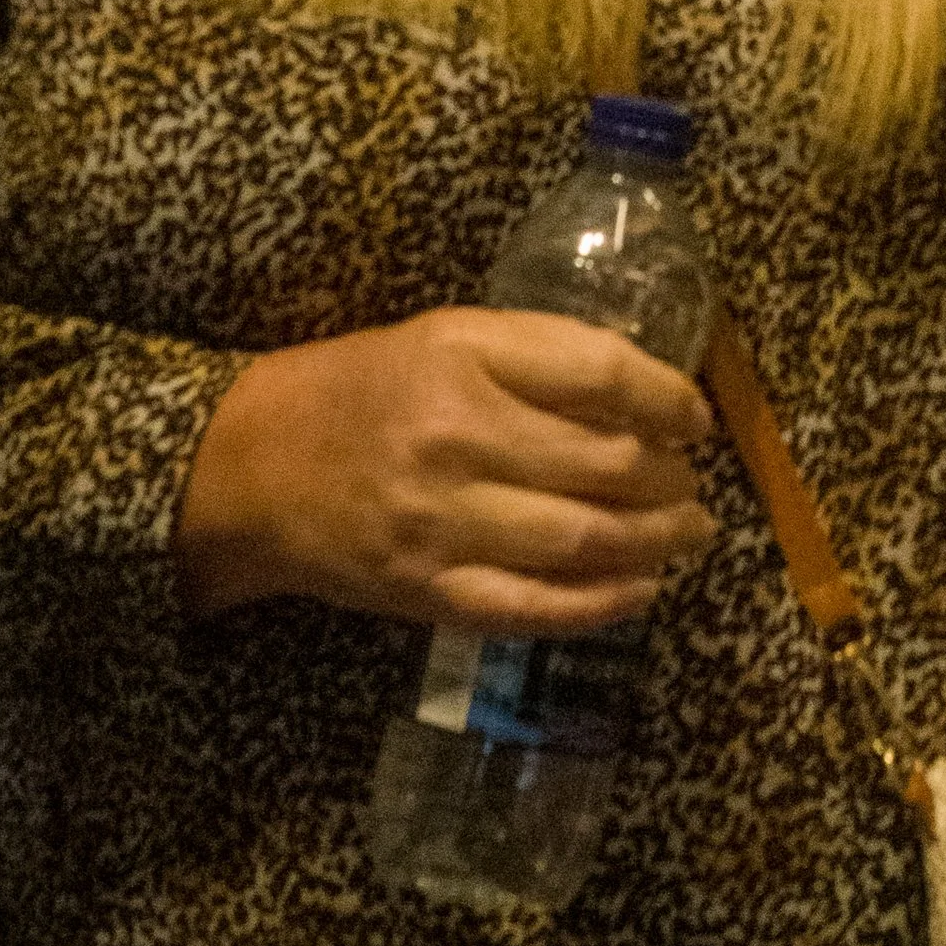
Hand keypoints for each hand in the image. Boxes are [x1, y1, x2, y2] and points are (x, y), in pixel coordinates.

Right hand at [174, 307, 717, 631]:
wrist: (249, 467)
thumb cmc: (359, 390)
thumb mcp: (445, 337)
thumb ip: (538, 358)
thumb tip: (646, 394)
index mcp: (464, 357)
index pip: (602, 374)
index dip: (669, 399)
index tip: (696, 418)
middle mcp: (456, 436)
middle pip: (608, 465)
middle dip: (673, 480)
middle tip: (693, 484)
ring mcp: (442, 523)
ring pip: (586, 541)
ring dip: (657, 542)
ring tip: (688, 534)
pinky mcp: (429, 593)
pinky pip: (538, 608)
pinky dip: (605, 603)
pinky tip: (641, 588)